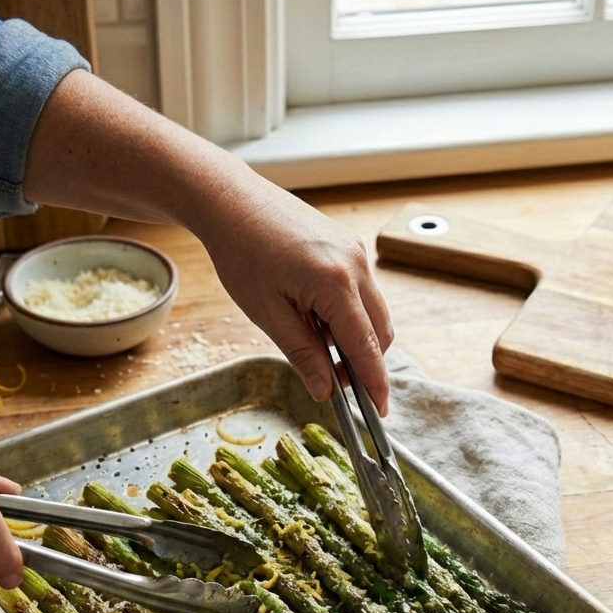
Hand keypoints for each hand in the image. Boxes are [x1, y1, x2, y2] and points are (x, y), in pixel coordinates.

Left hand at [22, 72, 393, 412]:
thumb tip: (325, 390)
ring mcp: (356, 252)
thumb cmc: (241, 253)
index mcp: (336, 284)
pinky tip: (312, 314)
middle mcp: (356, 265)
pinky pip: (361, 291)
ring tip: (312, 340)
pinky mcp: (349, 245)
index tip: (379, 413)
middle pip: (380, 333)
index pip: (366, 348)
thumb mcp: (267, 314)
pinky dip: (347, 314)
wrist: (232, 200)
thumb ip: (302, 353)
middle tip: (332, 382)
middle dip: (364, 363)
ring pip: (373, 312)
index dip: (374, 384)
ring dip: (353, 337)